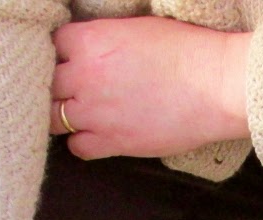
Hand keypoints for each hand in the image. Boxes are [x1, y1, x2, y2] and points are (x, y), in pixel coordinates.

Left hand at [50, 17, 250, 159]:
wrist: (215, 86)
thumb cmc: (186, 52)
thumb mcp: (135, 28)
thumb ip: (103, 39)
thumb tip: (90, 50)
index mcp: (90, 40)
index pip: (53, 43)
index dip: (63, 52)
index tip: (74, 59)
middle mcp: (84, 76)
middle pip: (46, 82)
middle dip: (58, 85)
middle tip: (75, 88)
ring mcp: (95, 112)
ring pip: (53, 118)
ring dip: (64, 115)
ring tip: (82, 113)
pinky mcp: (113, 142)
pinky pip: (77, 148)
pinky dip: (82, 143)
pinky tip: (96, 135)